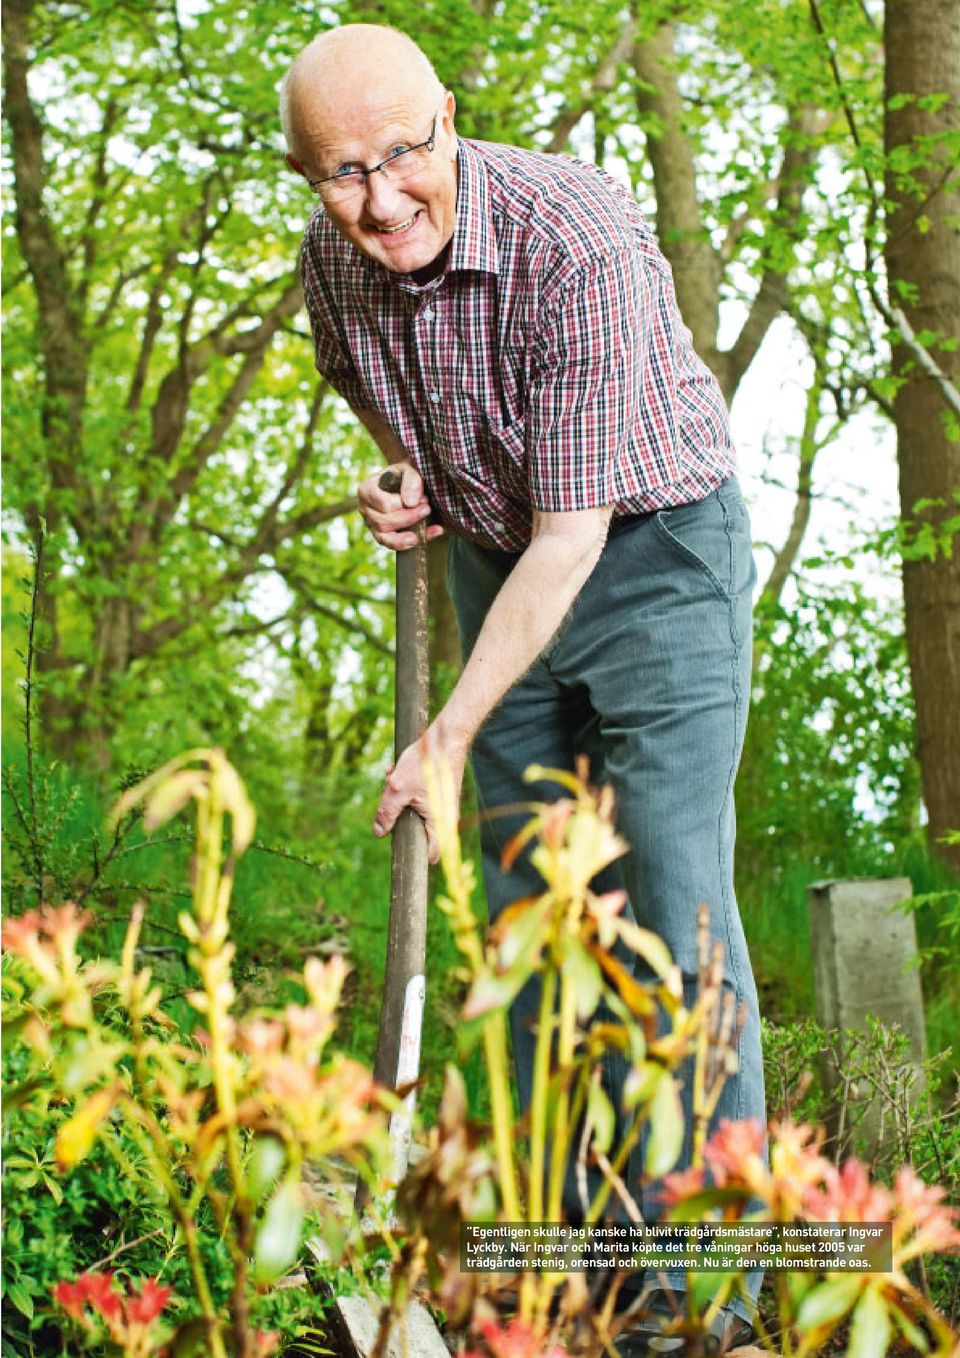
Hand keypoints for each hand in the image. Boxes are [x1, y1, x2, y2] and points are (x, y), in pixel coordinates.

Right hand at [357, 459, 444, 550]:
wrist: (408, 482)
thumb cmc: (406, 475)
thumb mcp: (410, 469)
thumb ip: (411, 480)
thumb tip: (410, 503)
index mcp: (367, 489)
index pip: (383, 504)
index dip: (403, 505)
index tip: (423, 499)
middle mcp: (365, 508)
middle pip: (383, 522)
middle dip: (408, 519)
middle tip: (427, 510)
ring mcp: (371, 524)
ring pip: (385, 538)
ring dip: (406, 536)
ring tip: (426, 530)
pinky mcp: (382, 535)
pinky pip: (391, 545)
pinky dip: (410, 544)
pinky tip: (425, 538)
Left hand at [372, 722, 466, 864]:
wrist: (445, 737)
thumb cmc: (425, 763)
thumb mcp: (397, 788)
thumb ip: (386, 813)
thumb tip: (378, 833)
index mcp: (439, 822)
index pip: (430, 854)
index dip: (413, 854)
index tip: (397, 845)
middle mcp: (444, 817)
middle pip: (416, 831)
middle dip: (397, 817)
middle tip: (388, 799)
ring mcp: (441, 805)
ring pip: (413, 812)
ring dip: (398, 799)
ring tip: (391, 779)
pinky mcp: (437, 795)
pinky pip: (417, 800)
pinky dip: (405, 790)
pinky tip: (396, 772)